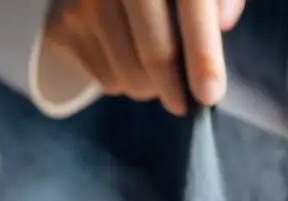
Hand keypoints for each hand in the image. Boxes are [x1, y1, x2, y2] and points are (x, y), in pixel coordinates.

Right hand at [44, 0, 244, 114]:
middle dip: (174, 89)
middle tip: (183, 104)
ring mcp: (85, 1)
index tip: (210, 95)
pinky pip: (104, 79)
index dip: (203, 55)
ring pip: (128, 74)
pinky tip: (126, 61)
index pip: (191, 8)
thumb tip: (223, 22)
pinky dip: (123, 82)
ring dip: (148, 88)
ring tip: (154, 75)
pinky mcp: (64, 26)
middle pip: (155, 52)